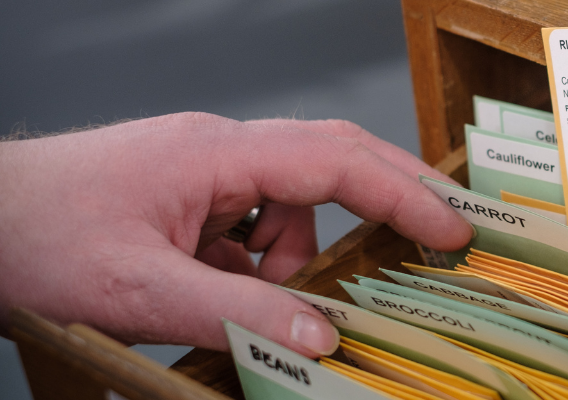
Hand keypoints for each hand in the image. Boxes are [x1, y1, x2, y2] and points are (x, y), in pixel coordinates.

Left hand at [0, 112, 472, 357]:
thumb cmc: (33, 235)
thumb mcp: (141, 290)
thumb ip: (239, 312)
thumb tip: (322, 336)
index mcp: (217, 153)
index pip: (337, 162)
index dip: (404, 195)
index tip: (452, 230)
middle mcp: (218, 149)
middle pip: (330, 162)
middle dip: (386, 201)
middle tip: (434, 239)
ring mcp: (202, 168)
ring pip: (286, 208)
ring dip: (289, 259)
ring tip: (242, 301)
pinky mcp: (186, 194)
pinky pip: (248, 226)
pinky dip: (251, 265)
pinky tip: (211, 289)